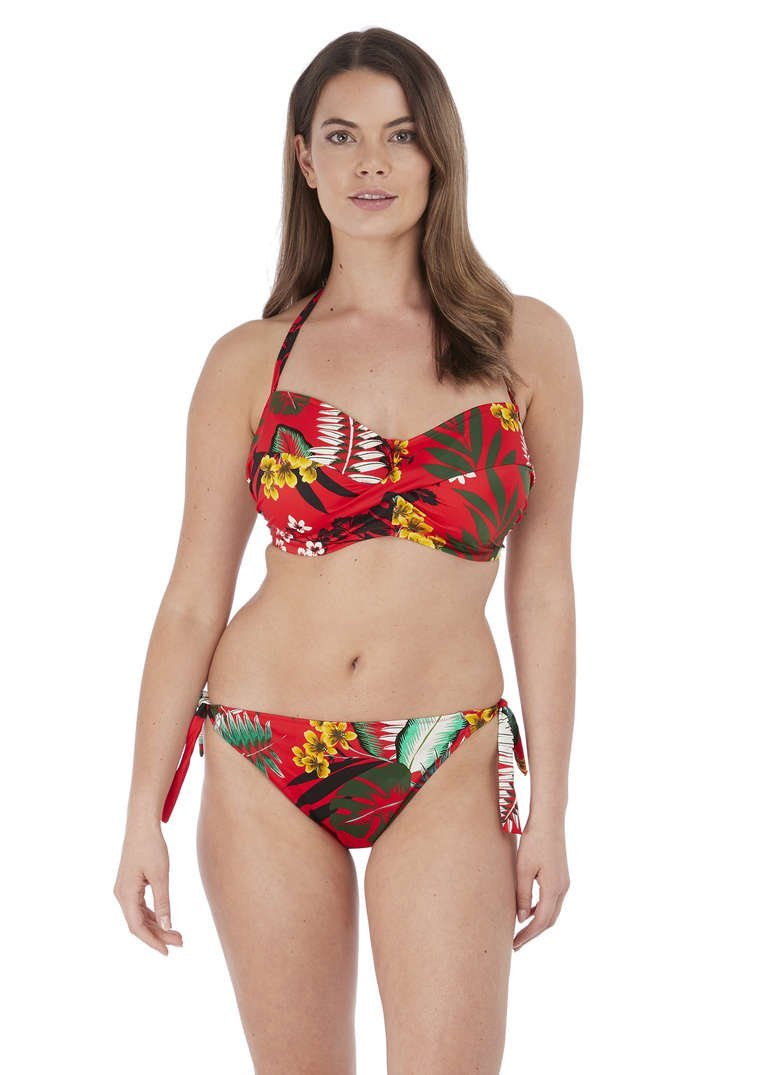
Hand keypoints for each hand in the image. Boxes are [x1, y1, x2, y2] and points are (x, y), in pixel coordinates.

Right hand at [113, 821, 183, 955]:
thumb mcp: (160, 875)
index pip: (137, 927)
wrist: (142, 826)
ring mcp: (124, 891)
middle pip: (139, 924)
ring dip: (157, 926)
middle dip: (159, 935)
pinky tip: (165, 920)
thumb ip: (163, 902)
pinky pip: (140, 907)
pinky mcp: (130, 886)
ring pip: (139, 917)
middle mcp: (121, 895)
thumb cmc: (151, 847)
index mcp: (126, 894)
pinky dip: (153, 916)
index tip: (167, 951)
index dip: (152, 941)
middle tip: (181, 942)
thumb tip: (167, 926)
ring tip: (178, 934)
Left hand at [513, 818, 569, 950]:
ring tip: (521, 931)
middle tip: (516, 944)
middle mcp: (563, 889)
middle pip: (549, 920)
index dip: (528, 935)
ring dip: (538, 923)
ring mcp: (564, 882)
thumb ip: (522, 895)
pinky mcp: (562, 876)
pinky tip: (528, 910)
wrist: (550, 820)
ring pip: (552, 911)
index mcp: (553, 889)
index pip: (541, 922)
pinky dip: (542, 910)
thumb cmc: (534, 842)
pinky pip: (553, 901)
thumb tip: (522, 919)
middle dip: (533, 933)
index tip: (515, 945)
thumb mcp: (523, 870)